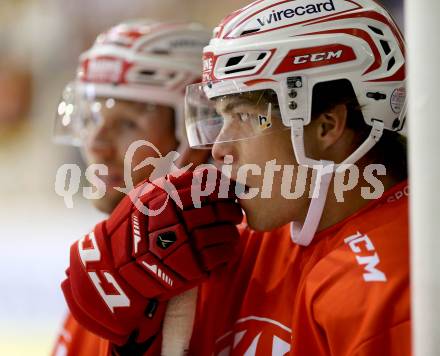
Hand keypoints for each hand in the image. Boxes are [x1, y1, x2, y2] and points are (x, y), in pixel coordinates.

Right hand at [61, 167, 242, 344]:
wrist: (116, 266)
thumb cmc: (132, 227)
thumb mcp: (144, 195)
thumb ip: (172, 183)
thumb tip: (202, 174)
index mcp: (169, 196)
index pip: (209, 183)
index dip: (224, 186)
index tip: (229, 191)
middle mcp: (179, 217)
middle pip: (221, 208)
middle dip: (233, 209)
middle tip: (235, 212)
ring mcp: (187, 242)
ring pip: (226, 231)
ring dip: (232, 230)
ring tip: (230, 230)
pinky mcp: (192, 266)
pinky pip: (223, 254)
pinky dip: (229, 249)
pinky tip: (226, 247)